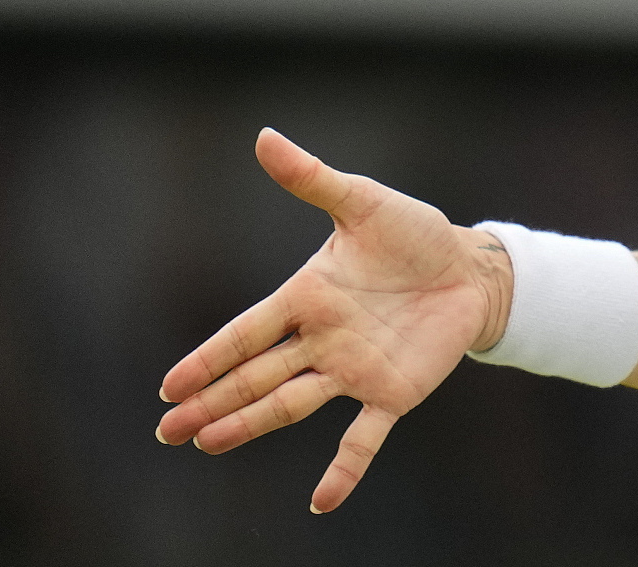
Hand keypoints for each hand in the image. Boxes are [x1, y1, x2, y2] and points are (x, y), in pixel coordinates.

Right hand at [155, 128, 511, 512]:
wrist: (470, 267)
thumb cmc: (412, 234)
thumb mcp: (363, 201)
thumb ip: (313, 180)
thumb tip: (264, 137)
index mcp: (306, 298)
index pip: (247, 332)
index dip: (210, 357)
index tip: (170, 384)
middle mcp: (320, 340)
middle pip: (256, 376)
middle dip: (212, 403)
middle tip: (167, 430)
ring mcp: (352, 369)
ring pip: (291, 403)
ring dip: (252, 425)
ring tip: (208, 444)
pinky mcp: (392, 391)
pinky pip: (363, 435)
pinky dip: (345, 468)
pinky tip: (323, 501)